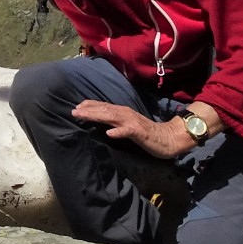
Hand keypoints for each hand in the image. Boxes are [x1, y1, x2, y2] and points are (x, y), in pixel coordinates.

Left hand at [72, 100, 193, 159]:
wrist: (169, 138)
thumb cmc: (147, 133)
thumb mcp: (128, 125)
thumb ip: (116, 122)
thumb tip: (100, 122)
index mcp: (123, 112)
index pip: (104, 106)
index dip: (90, 106)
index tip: (76, 107)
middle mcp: (126, 114)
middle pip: (104, 110)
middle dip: (88, 110)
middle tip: (73, 111)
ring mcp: (132, 122)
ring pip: (112, 117)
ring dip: (97, 116)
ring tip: (84, 116)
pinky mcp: (140, 132)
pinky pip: (128, 131)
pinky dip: (118, 132)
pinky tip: (109, 133)